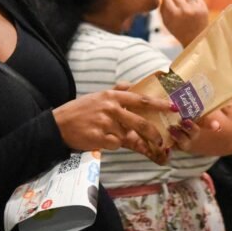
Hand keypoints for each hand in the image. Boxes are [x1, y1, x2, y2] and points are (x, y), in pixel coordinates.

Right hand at [53, 89, 173, 164]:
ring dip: (124, 139)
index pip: (140, 99)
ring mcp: (104, 123)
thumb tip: (133, 85)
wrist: (58, 124)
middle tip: (161, 139)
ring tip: (110, 135)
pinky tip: (101, 139)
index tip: (173, 107)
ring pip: (127, 135)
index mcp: (111, 96)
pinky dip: (112, 145)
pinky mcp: (99, 137)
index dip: (158, 104)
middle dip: (154, 132)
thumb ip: (117, 93)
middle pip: (140, 121)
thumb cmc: (80, 111)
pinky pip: (115, 145)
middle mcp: (109, 108)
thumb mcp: (98, 96)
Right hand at [159, 0, 208, 45]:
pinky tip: (192, 8)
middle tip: (174, 2)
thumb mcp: (166, 23)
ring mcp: (195, 9)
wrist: (196, 39)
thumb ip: (163, 9)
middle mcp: (185, 10)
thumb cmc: (179, 31)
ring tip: (184, 7)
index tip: (166, 1)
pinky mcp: (203, 8)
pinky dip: (193, 1)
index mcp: (174, 15)